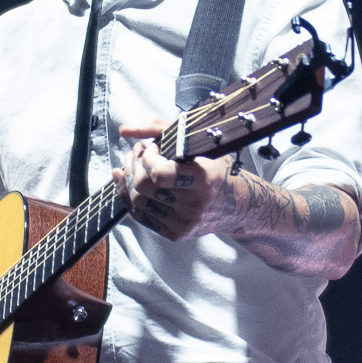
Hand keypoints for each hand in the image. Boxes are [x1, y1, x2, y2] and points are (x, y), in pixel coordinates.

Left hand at [112, 119, 234, 240]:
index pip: (159, 174)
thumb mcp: (197, 142)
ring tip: (135, 166)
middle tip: (137, 153)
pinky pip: (141, 217)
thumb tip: (124, 131)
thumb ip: (159, 128)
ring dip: (129, 180)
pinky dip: (133, 198)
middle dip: (133, 166)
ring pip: (137, 202)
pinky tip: (137, 185)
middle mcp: (195, 204)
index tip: (152, 148)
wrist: (237, 204)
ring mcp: (184, 222)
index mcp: (204, 180)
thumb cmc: (216, 169)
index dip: (147, 158)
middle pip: (143, 187)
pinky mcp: (176, 234)